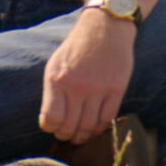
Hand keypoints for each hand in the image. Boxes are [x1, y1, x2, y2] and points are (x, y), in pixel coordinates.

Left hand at [39, 11, 134, 143]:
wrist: (104, 29)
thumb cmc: (76, 48)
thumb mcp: (55, 65)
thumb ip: (52, 91)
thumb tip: (49, 120)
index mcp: (57, 79)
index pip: (51, 118)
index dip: (50, 128)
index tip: (52, 128)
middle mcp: (77, 86)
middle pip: (70, 126)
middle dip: (66, 136)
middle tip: (67, 136)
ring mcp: (98, 89)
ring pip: (89, 126)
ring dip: (83, 136)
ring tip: (80, 136)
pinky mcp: (116, 89)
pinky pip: (107, 119)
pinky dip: (100, 128)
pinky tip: (95, 127)